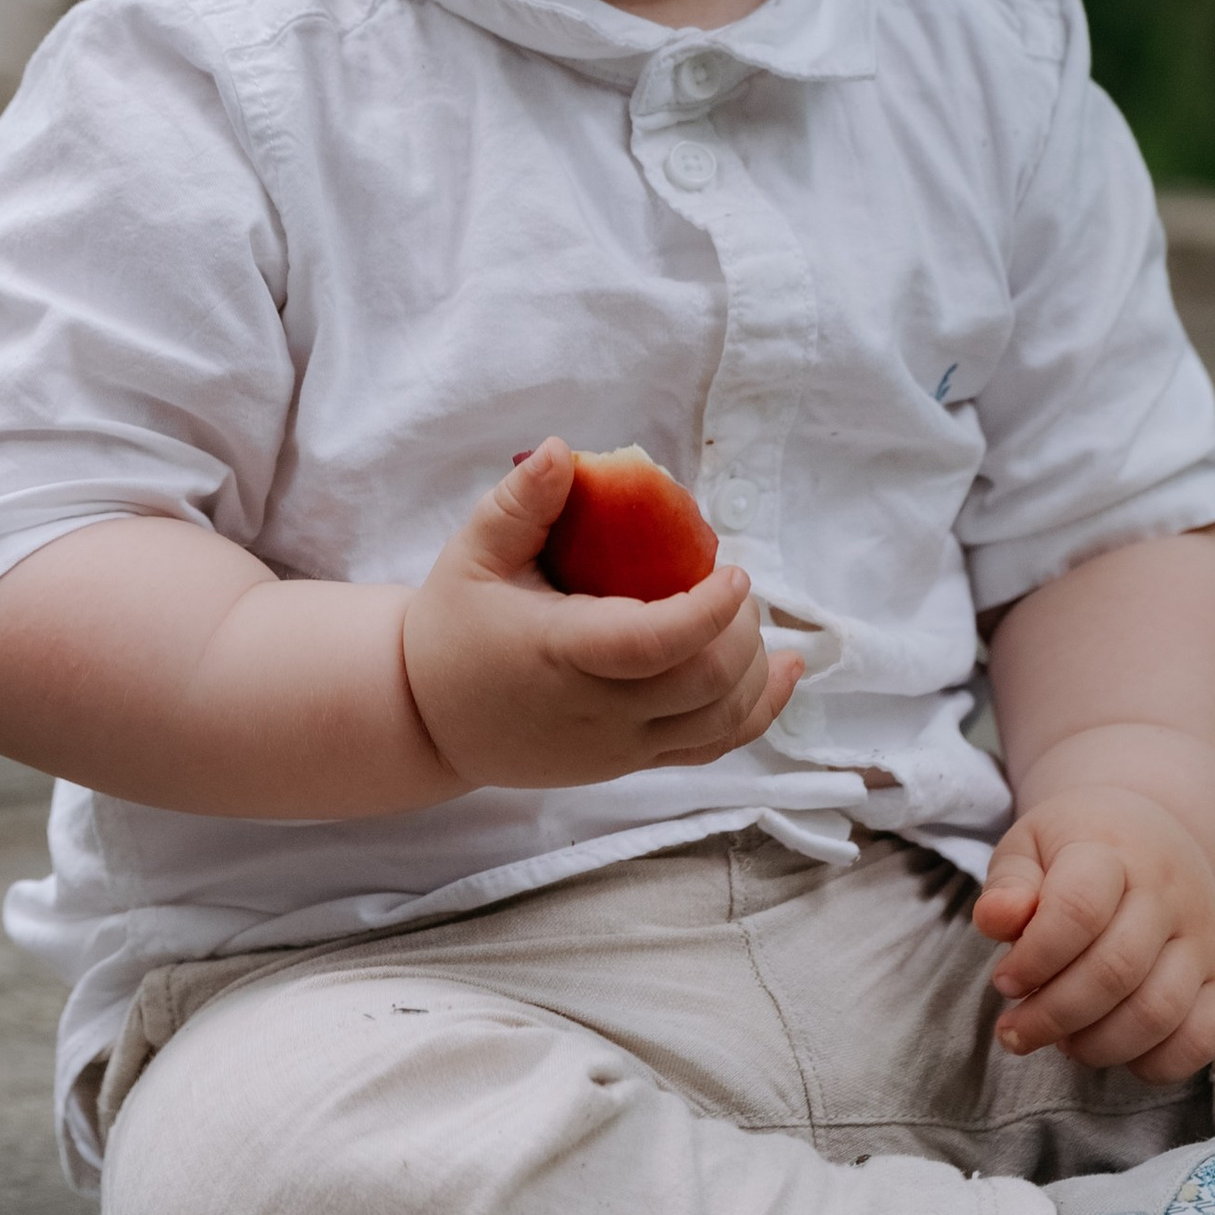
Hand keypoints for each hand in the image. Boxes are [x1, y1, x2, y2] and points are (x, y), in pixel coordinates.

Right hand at [402, 440, 800, 792]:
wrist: (428, 719)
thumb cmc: (454, 628)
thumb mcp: (471, 555)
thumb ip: (520, 503)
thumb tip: (564, 450)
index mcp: (561, 654)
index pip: (655, 644)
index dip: (709, 611)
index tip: (733, 572)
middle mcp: (599, 711)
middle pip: (705, 684)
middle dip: (741, 630)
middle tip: (734, 586)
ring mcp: (620, 746)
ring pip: (721, 721)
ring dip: (755, 669)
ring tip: (749, 620)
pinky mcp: (631, 764)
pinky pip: (713, 747)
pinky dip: (759, 712)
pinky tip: (787, 671)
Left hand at [971, 785, 1214, 1082]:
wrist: (1153, 833)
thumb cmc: (1078, 847)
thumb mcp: (1030, 844)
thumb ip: (1008, 884)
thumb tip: (996, 920)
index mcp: (1114, 849)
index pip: (1079, 909)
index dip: (1034, 958)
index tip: (1005, 978)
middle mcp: (1170, 893)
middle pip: (1116, 971)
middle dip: (1053, 1015)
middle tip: (1016, 1029)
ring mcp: (1204, 938)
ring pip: (1158, 1012)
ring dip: (1097, 1045)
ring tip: (1062, 1041)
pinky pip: (1203, 1039)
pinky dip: (1154, 1063)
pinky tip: (1114, 1049)